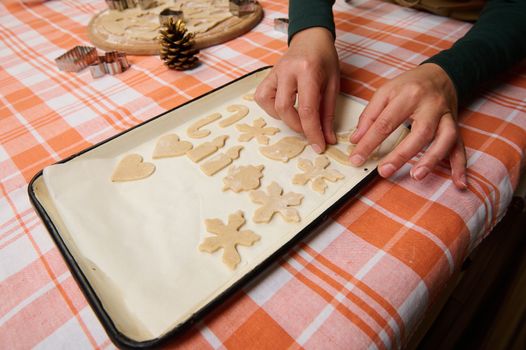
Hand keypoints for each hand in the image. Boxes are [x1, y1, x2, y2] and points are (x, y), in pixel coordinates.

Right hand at [255, 27, 339, 152]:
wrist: (311, 38)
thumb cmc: (325, 59)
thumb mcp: (333, 84)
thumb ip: (328, 113)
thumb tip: (327, 138)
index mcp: (308, 70)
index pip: (307, 109)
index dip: (312, 132)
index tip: (319, 146)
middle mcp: (287, 70)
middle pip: (284, 109)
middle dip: (297, 127)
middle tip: (310, 132)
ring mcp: (274, 72)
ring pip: (270, 105)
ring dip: (284, 118)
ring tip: (297, 116)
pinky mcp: (267, 76)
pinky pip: (262, 98)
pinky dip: (272, 109)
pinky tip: (285, 107)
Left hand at [349, 63, 467, 189]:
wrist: (439, 75)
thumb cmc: (409, 85)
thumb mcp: (385, 92)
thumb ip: (369, 116)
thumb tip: (356, 140)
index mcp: (409, 95)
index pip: (386, 122)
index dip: (369, 142)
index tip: (357, 158)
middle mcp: (431, 106)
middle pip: (419, 132)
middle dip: (401, 154)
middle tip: (384, 171)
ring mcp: (446, 117)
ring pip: (445, 139)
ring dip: (432, 159)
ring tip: (417, 176)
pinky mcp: (455, 126)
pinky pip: (460, 147)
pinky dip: (460, 166)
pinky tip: (459, 182)